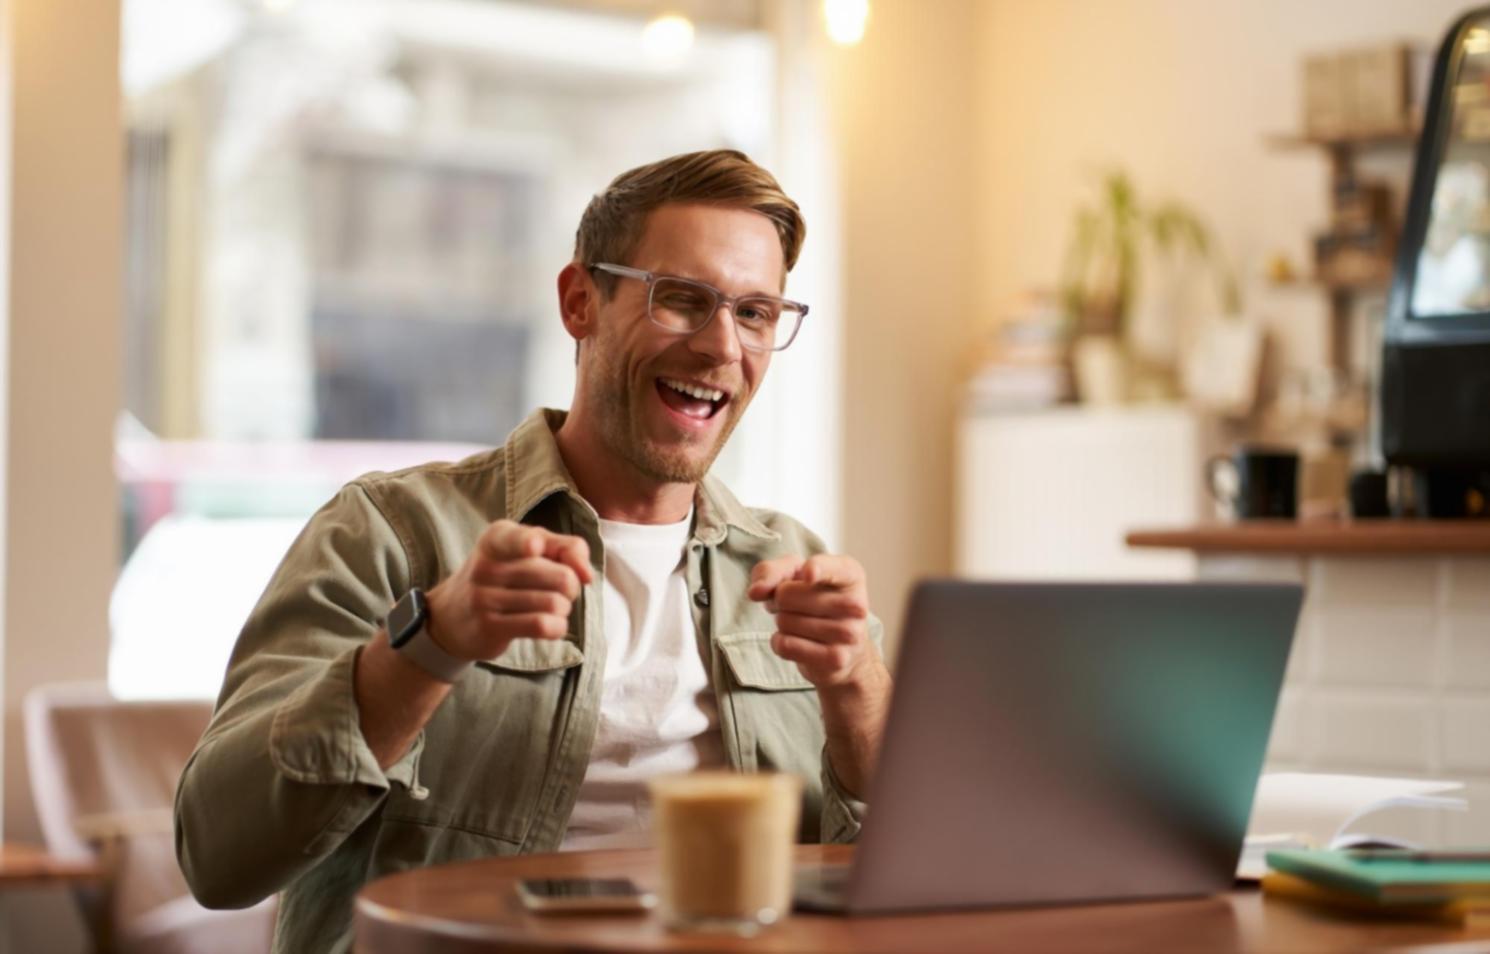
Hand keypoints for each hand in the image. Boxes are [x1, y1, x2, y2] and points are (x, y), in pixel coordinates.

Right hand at [423, 520, 592, 661]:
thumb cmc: (503, 576)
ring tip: (551, 607)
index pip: (521, 537)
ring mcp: (485, 597)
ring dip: (564, 609)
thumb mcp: (528, 549)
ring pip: (555, 603)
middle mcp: (488, 564)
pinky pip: (542, 626)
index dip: (532, 542)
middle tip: (560, 590)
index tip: (535, 549)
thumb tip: (587, 575)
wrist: (451, 616)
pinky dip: (557, 627)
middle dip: (572, 587)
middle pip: (562, 576)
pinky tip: (549, 624)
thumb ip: (566, 547)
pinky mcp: (489, 626)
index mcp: (497, 537)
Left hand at [747, 554, 876, 688]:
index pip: (828, 568)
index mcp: (850, 572)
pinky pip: (786, 645)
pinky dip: (780, 643)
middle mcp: (855, 602)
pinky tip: (797, 641)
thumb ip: (771, 572)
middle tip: (795, 605)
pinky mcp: (836, 658)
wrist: (842, 646)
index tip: (807, 573)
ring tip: (800, 623)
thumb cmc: (813, 599)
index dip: (815, 569)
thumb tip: (756, 592)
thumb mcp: (793, 574)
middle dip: (779, 600)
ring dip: (782, 623)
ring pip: (784, 622)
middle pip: (786, 595)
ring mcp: (849, 633)